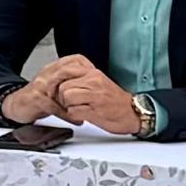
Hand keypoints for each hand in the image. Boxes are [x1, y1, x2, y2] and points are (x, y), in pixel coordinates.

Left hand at [21, 58, 143, 133]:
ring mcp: (94, 96)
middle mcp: (94, 81)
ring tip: (76, 108)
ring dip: (67, 106)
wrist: (132, 113)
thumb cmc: (115, 101)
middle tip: (61, 101)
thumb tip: (61, 80)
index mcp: (93, 73)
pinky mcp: (94, 111)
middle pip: (63, 85)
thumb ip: (81, 79)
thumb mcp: (98, 82)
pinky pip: (73, 112)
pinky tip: (81, 115)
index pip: (65, 69)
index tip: (52, 89)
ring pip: (66, 97)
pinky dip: (74, 116)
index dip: (54, 80)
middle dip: (59, 95)